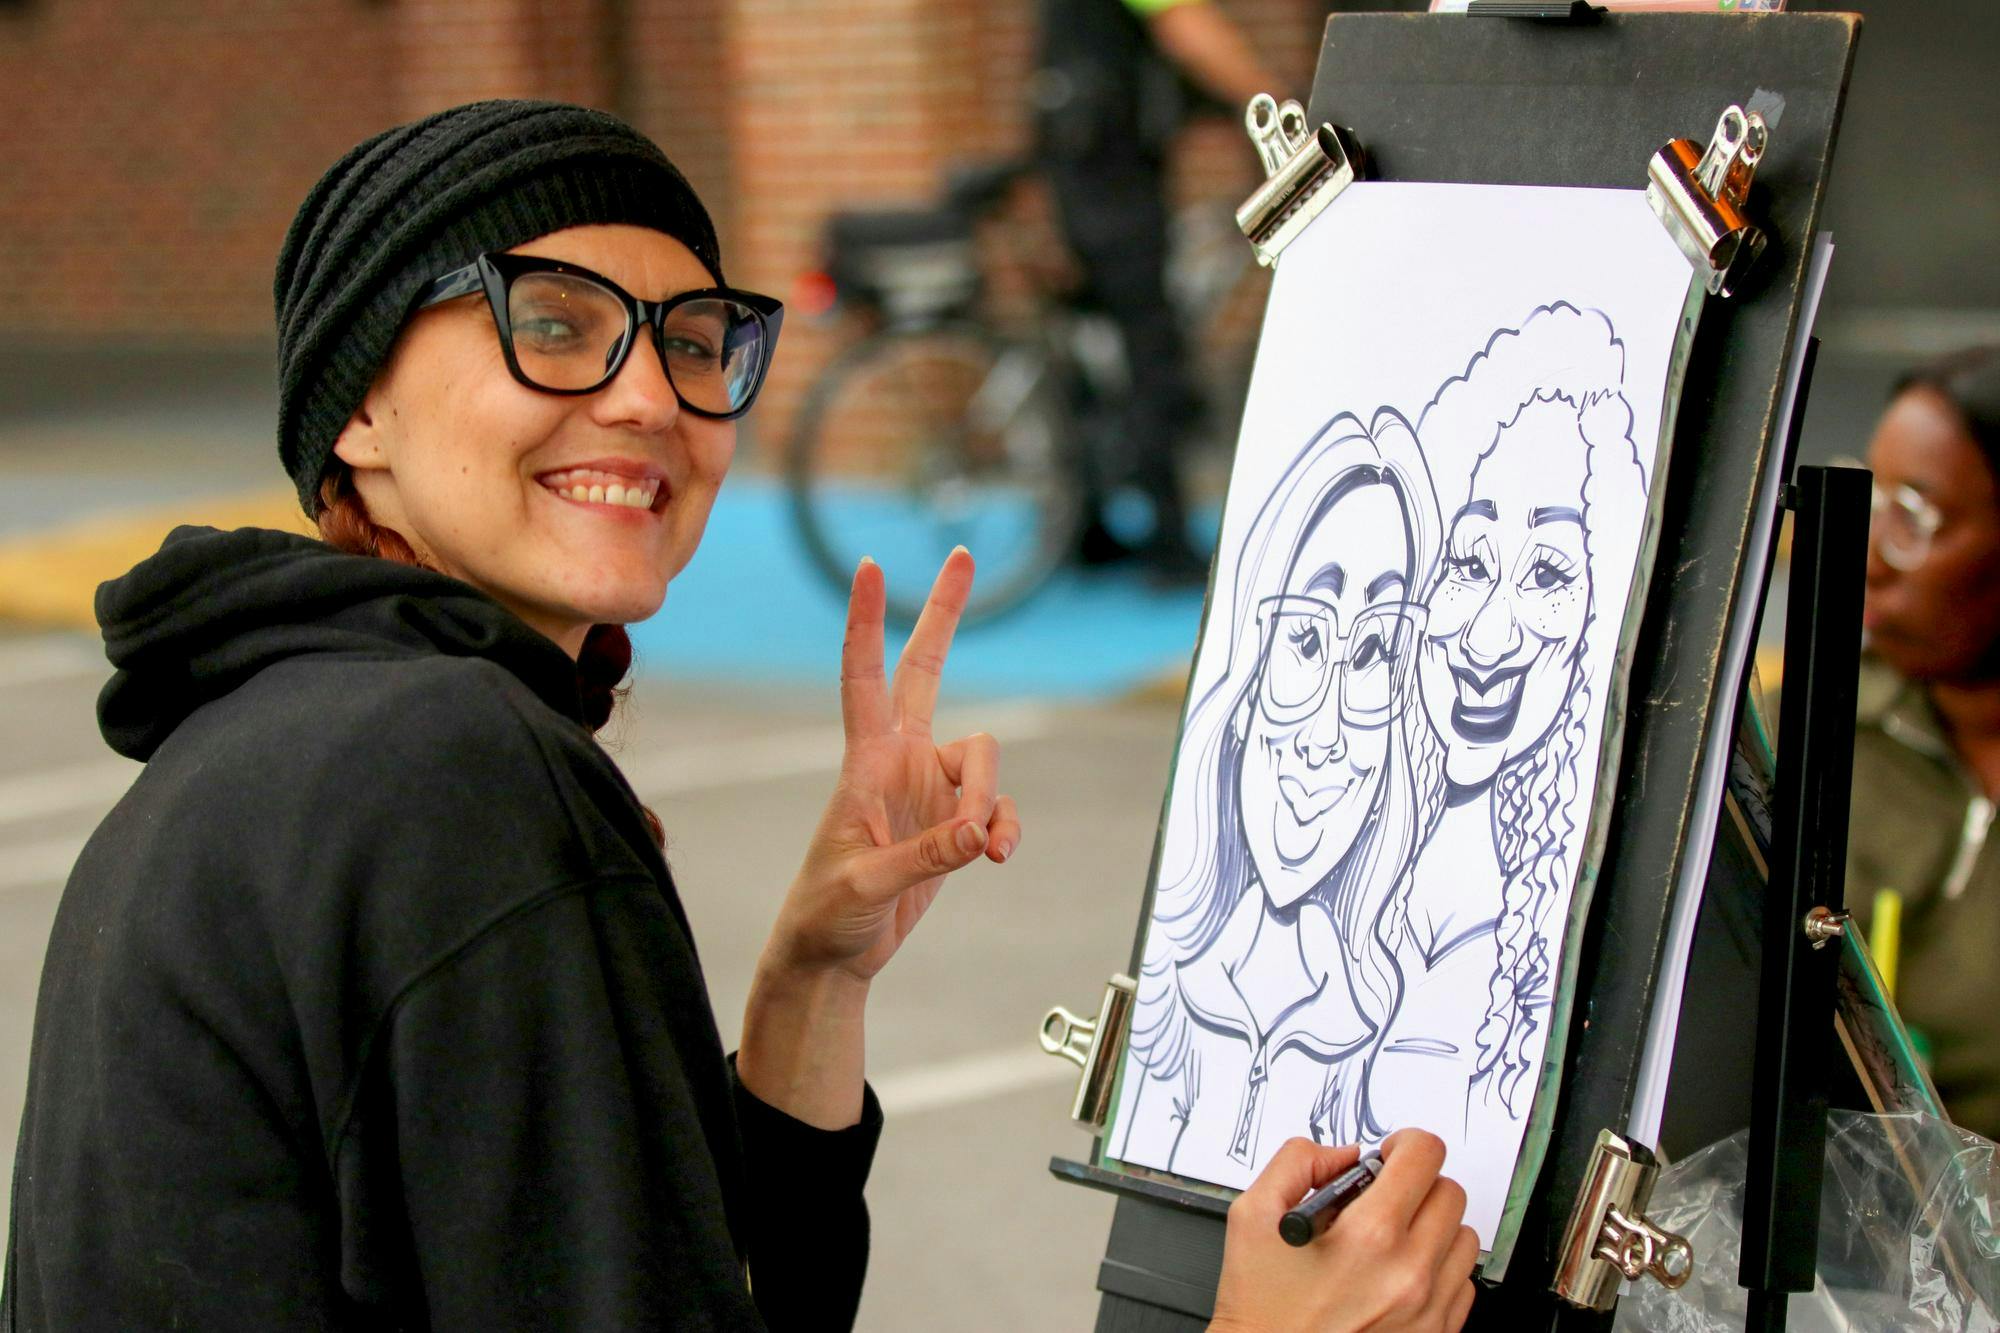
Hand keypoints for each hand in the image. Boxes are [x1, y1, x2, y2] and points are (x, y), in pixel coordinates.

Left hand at [767, 549, 1022, 982]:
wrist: (834, 954)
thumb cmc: (828, 914)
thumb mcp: (867, 885)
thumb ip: (927, 855)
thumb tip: (982, 833)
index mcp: (865, 763)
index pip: (864, 677)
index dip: (866, 623)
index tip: (870, 566)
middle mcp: (900, 760)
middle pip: (927, 669)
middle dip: (944, 614)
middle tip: (961, 555)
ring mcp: (929, 787)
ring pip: (985, 760)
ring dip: (993, 802)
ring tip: (985, 851)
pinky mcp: (952, 821)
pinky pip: (996, 808)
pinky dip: (1004, 828)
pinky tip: (997, 857)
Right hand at [1209, 1132, 1478, 1332]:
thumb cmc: (1261, 1306)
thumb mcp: (1253, 1216)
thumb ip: (1297, 1162)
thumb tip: (1343, 1155)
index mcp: (1369, 1236)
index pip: (1425, 1155)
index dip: (1404, 1143)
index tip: (1390, 1155)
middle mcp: (1409, 1273)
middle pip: (1450, 1192)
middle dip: (1416, 1183)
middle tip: (1383, 1197)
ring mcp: (1429, 1309)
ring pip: (1463, 1236)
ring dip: (1432, 1226)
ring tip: (1391, 1239)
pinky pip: (1463, 1281)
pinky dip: (1437, 1267)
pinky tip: (1397, 1272)